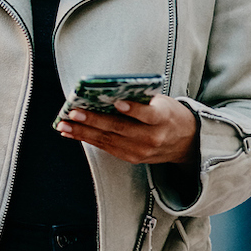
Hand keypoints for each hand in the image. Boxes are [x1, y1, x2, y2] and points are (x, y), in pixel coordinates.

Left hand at [56, 95, 198, 164]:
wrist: (186, 142)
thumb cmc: (168, 114)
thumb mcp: (161, 101)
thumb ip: (139, 98)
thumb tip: (106, 92)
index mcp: (164, 119)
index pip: (148, 115)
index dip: (133, 109)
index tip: (117, 102)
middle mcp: (153, 137)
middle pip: (120, 128)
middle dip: (94, 120)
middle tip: (74, 113)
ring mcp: (142, 151)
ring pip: (108, 140)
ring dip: (83, 132)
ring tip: (64, 124)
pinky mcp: (132, 158)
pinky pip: (106, 147)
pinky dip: (87, 139)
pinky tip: (72, 132)